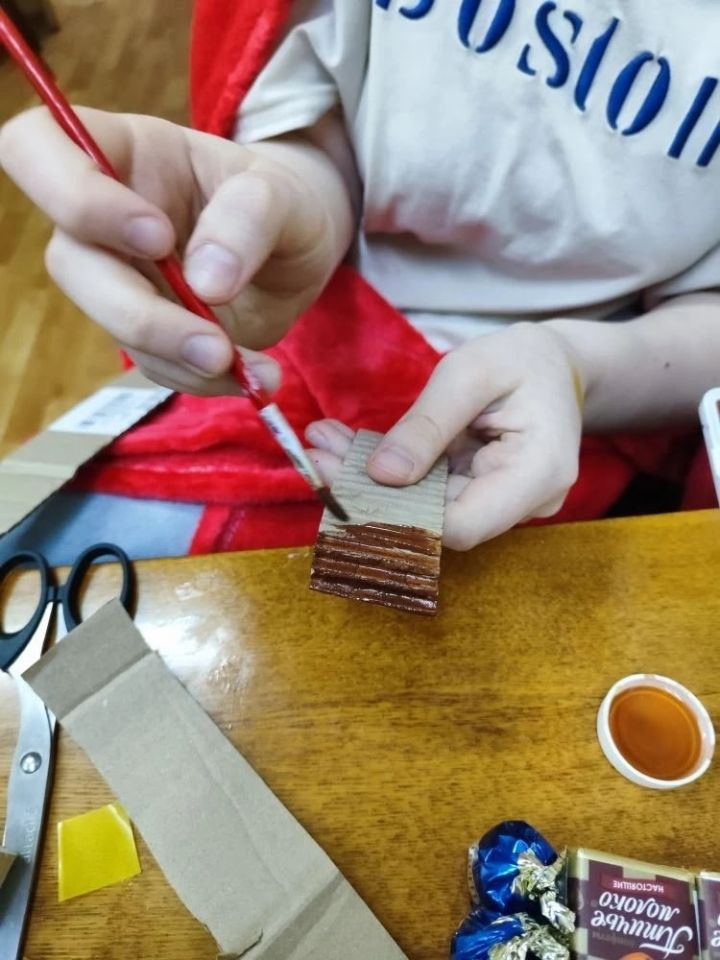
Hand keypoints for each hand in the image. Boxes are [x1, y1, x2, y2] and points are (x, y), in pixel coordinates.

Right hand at [0, 108, 351, 393]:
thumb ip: (251, 219)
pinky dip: (200, 378)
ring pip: (110, 325)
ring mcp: (120, 277)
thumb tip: (205, 283)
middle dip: (139, 312)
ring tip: (247, 365)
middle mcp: (106, 215)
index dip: (74, 197)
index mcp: (127, 151)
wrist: (302, 252)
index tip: (156, 237)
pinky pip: (153, 363)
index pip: (36, 148)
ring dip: (177, 356)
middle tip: (214, 340)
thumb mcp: (287, 196)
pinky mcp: (144, 329)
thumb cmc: (285, 204)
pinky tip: (250, 374)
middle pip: (70, 262)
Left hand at [305, 323, 583, 549]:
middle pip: (437, 521)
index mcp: (538, 474)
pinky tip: (348, 446)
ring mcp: (502, 505)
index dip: (400, 514)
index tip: (345, 477)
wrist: (554, 364)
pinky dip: (389, 472)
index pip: (462, 526)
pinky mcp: (479, 496)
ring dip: (372, 482)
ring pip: (426, 510)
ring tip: (324, 443)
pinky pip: (429, 494)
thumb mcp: (471, 372)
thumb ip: (428, 424)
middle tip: (317, 453)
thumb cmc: (521, 359)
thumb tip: (382, 475)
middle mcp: (524, 504)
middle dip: (372, 492)